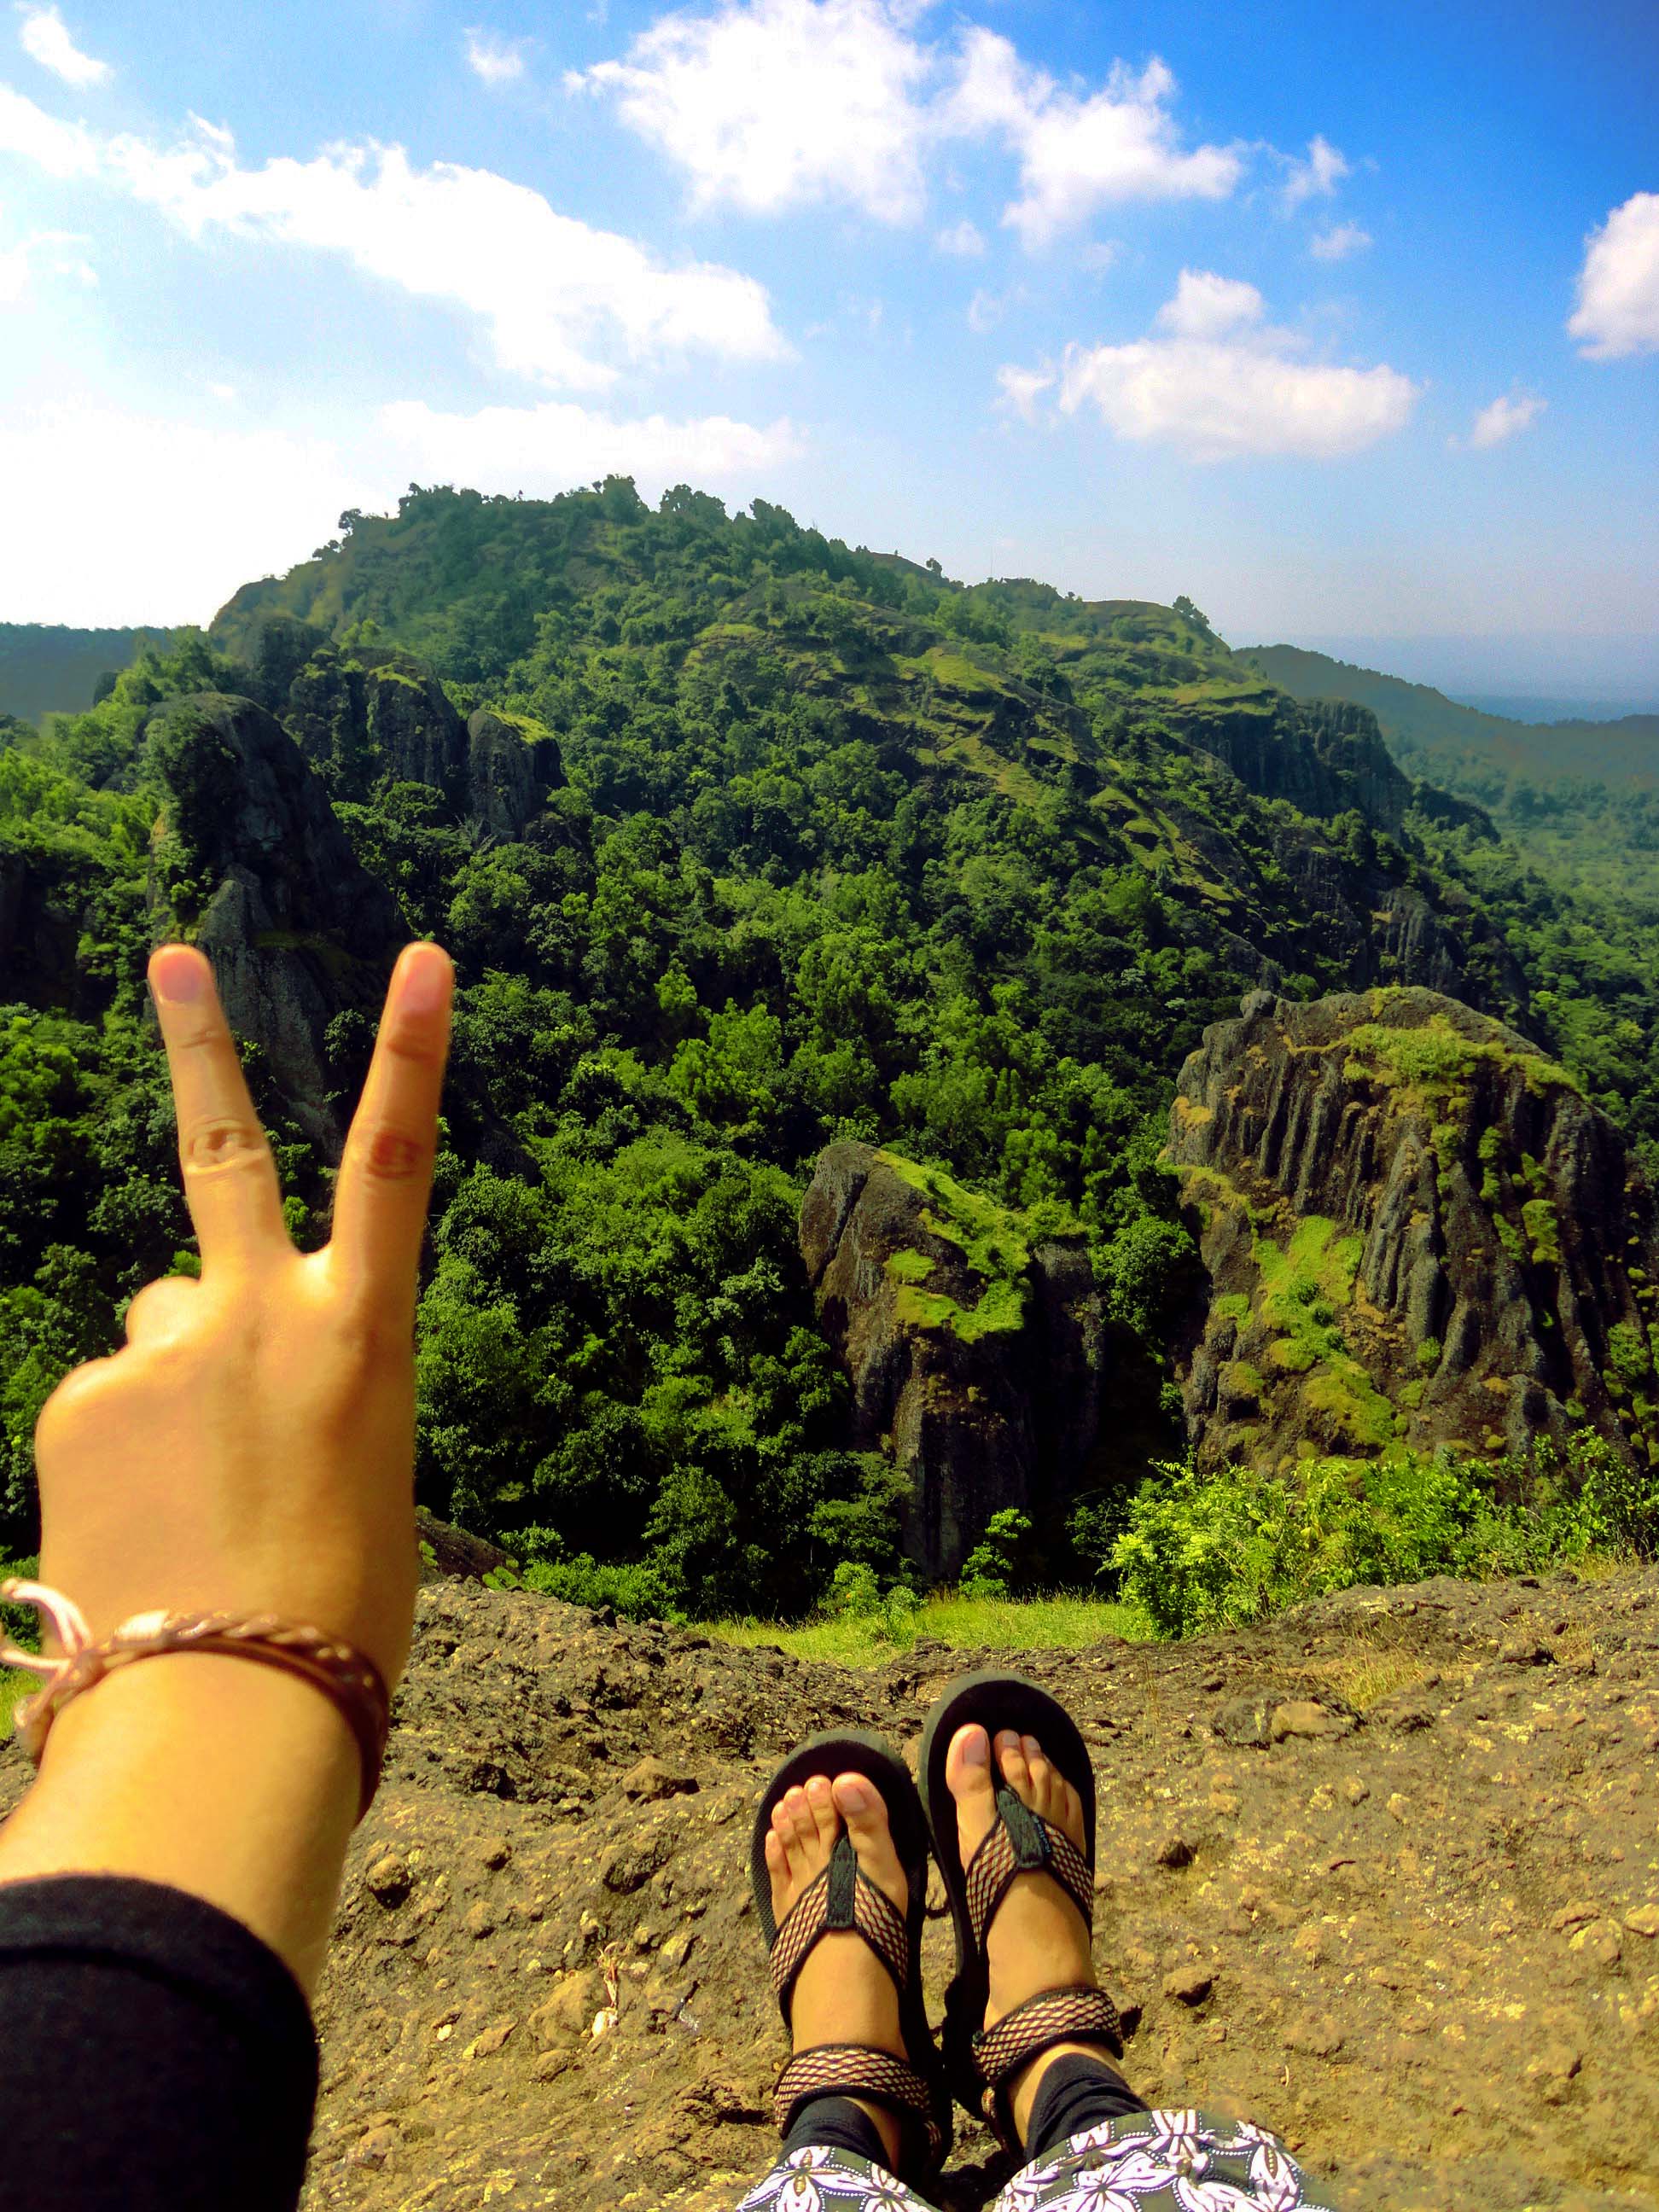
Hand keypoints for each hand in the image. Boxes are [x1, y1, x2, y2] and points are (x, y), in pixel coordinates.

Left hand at [31, 939, 454, 1692]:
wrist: (226, 1707)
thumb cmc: (337, 1616)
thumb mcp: (362, 1483)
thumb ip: (304, 1395)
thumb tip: (226, 1378)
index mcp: (363, 1336)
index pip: (396, 1165)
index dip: (413, 1052)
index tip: (422, 956)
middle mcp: (259, 1315)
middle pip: (222, 1151)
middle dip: (198, 1045)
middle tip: (173, 958)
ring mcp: (159, 1351)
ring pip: (160, 1321)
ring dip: (174, 1366)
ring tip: (192, 1482)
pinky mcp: (79, 1403)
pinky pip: (107, 1400)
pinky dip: (124, 1448)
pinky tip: (143, 1523)